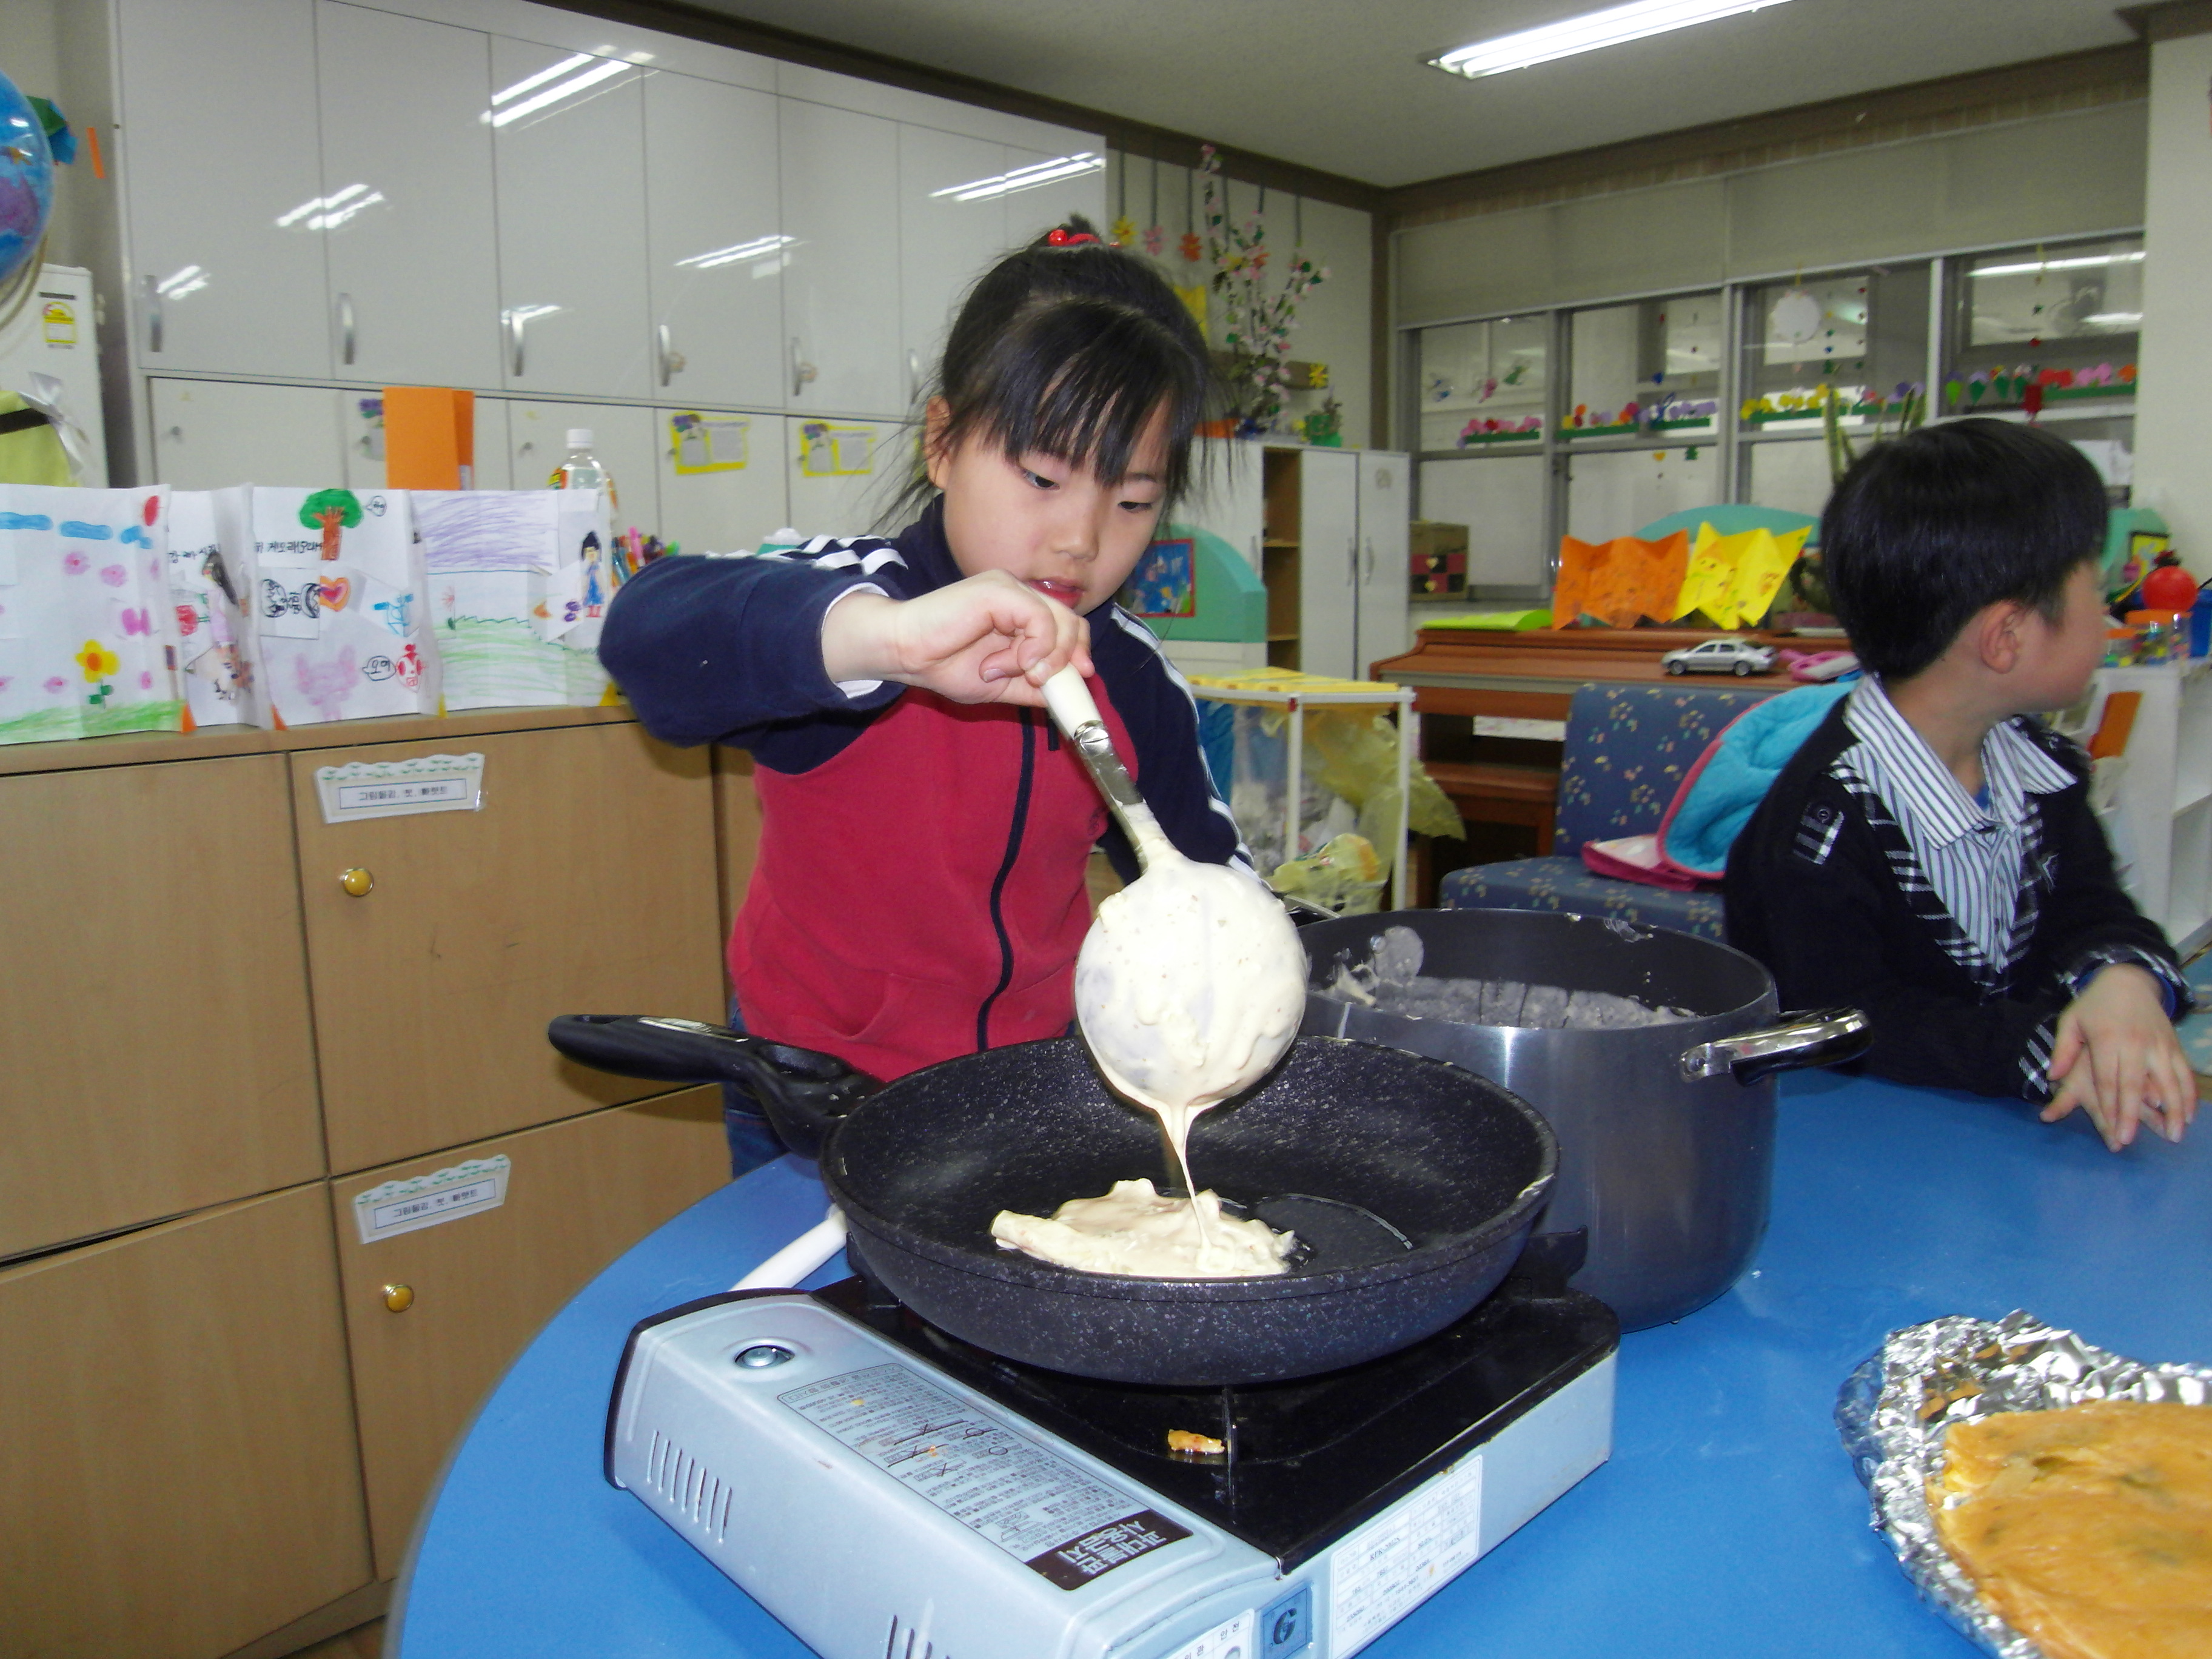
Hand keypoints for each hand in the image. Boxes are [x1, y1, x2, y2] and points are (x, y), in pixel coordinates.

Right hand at [820, 572, 1091, 706]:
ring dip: (1043, 657)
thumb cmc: (943, 664)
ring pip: (1058, 620)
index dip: (1078, 651)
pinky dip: (1032, 647)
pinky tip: (1007, 663)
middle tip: (1046, 681)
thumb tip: (1065, 697)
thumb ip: (1032, 687)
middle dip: (1069, 657)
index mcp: (1019, 613)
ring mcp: (1010, 589)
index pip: (1068, 624)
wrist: (905, 653)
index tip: (1080, 678)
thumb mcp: (999, 684)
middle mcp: (1018, 595)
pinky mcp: (1000, 589)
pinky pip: (1038, 618)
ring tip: (1012, 671)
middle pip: (1071, 620)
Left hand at [2042, 964, 2197, 1149]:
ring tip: (2174, 1136)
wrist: (2129, 979)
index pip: (2108, 1081)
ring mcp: (2158, 1045)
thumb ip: (2062, 1050)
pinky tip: (2189, 1115)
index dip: (2111, 1108)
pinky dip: (2188, 1095)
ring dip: (2173, 1111)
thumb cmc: (2094, 1004)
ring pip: (2168, 1082)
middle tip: (2131, 1141)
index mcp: (2107, 1040)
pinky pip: (2184, 1073)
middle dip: (2133, 1116)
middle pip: (2135, 1086)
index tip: (2113, 1133)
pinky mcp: (2174, 1044)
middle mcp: (2135, 1045)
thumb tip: (2052, 1078)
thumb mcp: (2070, 1020)